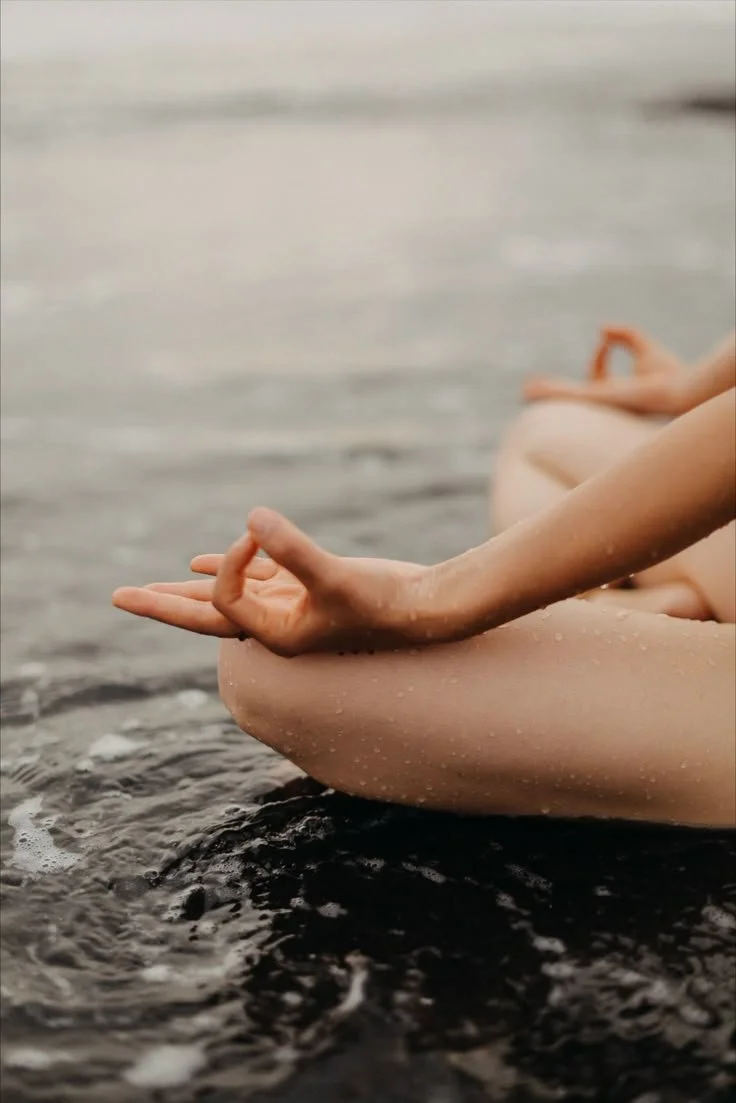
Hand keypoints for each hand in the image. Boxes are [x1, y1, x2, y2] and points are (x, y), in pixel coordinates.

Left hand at [112, 508, 433, 655]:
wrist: (425, 608)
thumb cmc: (384, 603)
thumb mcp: (336, 577)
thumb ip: (293, 549)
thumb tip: (250, 517)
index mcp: (276, 637)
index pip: (226, 601)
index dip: (228, 563)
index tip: (255, 533)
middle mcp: (275, 627)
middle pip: (204, 618)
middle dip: (160, 605)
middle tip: (116, 596)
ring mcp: (288, 606)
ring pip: (225, 598)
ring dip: (186, 591)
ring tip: (146, 590)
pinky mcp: (303, 588)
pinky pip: (254, 579)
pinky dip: (228, 567)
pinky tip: (197, 561)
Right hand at [523, 325, 685, 414]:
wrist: (680, 389)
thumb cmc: (671, 374)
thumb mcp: (644, 346)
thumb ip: (625, 335)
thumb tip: (603, 329)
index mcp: (618, 391)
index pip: (598, 373)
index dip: (601, 352)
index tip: (607, 340)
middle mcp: (607, 400)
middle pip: (573, 396)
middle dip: (553, 391)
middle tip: (531, 389)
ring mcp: (600, 401)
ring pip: (567, 398)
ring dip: (546, 395)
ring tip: (524, 392)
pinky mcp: (598, 397)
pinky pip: (570, 396)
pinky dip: (552, 394)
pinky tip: (535, 392)